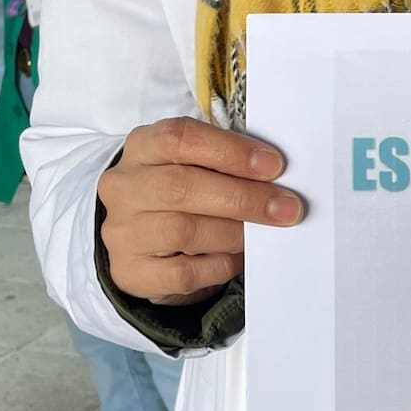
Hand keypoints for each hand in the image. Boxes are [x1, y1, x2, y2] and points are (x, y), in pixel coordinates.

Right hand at [97, 117, 303, 305]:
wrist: (140, 243)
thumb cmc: (181, 195)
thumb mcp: (195, 167)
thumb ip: (227, 166)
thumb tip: (277, 181)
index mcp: (142, 147)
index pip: (180, 138)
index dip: (230, 151)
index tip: (273, 165)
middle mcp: (125, 187)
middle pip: (181, 187)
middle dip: (244, 197)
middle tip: (287, 207)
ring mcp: (123, 231)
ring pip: (183, 231)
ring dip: (234, 233)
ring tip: (261, 234)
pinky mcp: (132, 271)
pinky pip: (184, 272)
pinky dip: (220, 265)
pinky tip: (237, 257)